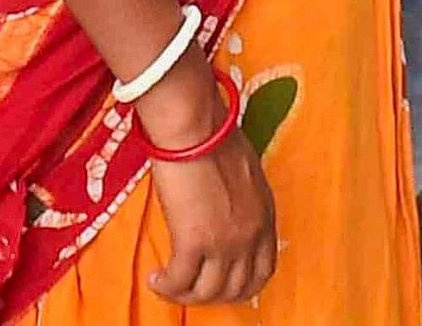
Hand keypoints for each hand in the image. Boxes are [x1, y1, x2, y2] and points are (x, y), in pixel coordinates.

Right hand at [135, 74, 279, 306]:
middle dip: (213, 295)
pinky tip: (156, 278)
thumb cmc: (213, 134)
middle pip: (237, 288)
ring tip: (168, 284)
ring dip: (186, 294)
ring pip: (208, 292)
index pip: (263, 270)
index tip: (222, 282)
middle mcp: (250, 236)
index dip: (241, 285)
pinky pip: (180, 281)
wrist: (194, 126)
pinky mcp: (194, 242)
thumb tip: (221, 204)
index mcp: (265, 217)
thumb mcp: (243, 171)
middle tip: (192, 288)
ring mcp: (225, 243)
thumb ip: (241, 197)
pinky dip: (167, 286)